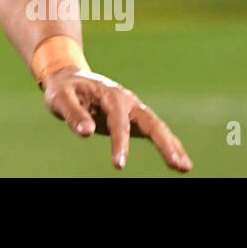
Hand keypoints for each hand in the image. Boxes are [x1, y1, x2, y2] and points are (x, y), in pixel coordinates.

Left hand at [41, 65, 191, 171]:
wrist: (70, 79)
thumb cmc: (64, 89)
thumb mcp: (60, 98)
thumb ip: (73, 114)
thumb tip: (87, 133)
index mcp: (110, 94)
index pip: (118, 121)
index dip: (120, 143)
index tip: (118, 165)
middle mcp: (127, 100)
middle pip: (150, 121)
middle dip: (163, 142)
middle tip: (176, 163)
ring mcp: (133, 109)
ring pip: (157, 127)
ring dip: (172, 146)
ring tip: (185, 167)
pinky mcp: (134, 119)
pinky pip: (154, 132)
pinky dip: (168, 145)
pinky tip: (180, 163)